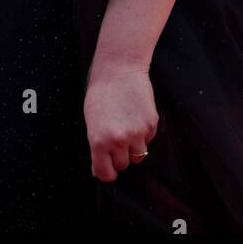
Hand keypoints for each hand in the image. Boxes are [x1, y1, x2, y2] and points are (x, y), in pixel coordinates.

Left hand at [83, 63, 159, 181]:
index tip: (108, 167)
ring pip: (138, 155)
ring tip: (127, 124)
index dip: (107, 171)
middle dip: (120, 155)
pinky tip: (135, 115)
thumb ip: (96, 146)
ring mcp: (137, 134)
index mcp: (99, 141)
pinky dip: (144, 132)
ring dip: (134, 146)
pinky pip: (148, 140)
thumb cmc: (101, 93)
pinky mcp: (151, 125)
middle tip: (117, 136)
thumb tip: (98, 169)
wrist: (118, 69)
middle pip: (124, 165)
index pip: (105, 174)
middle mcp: (118, 141)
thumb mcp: (91, 122)